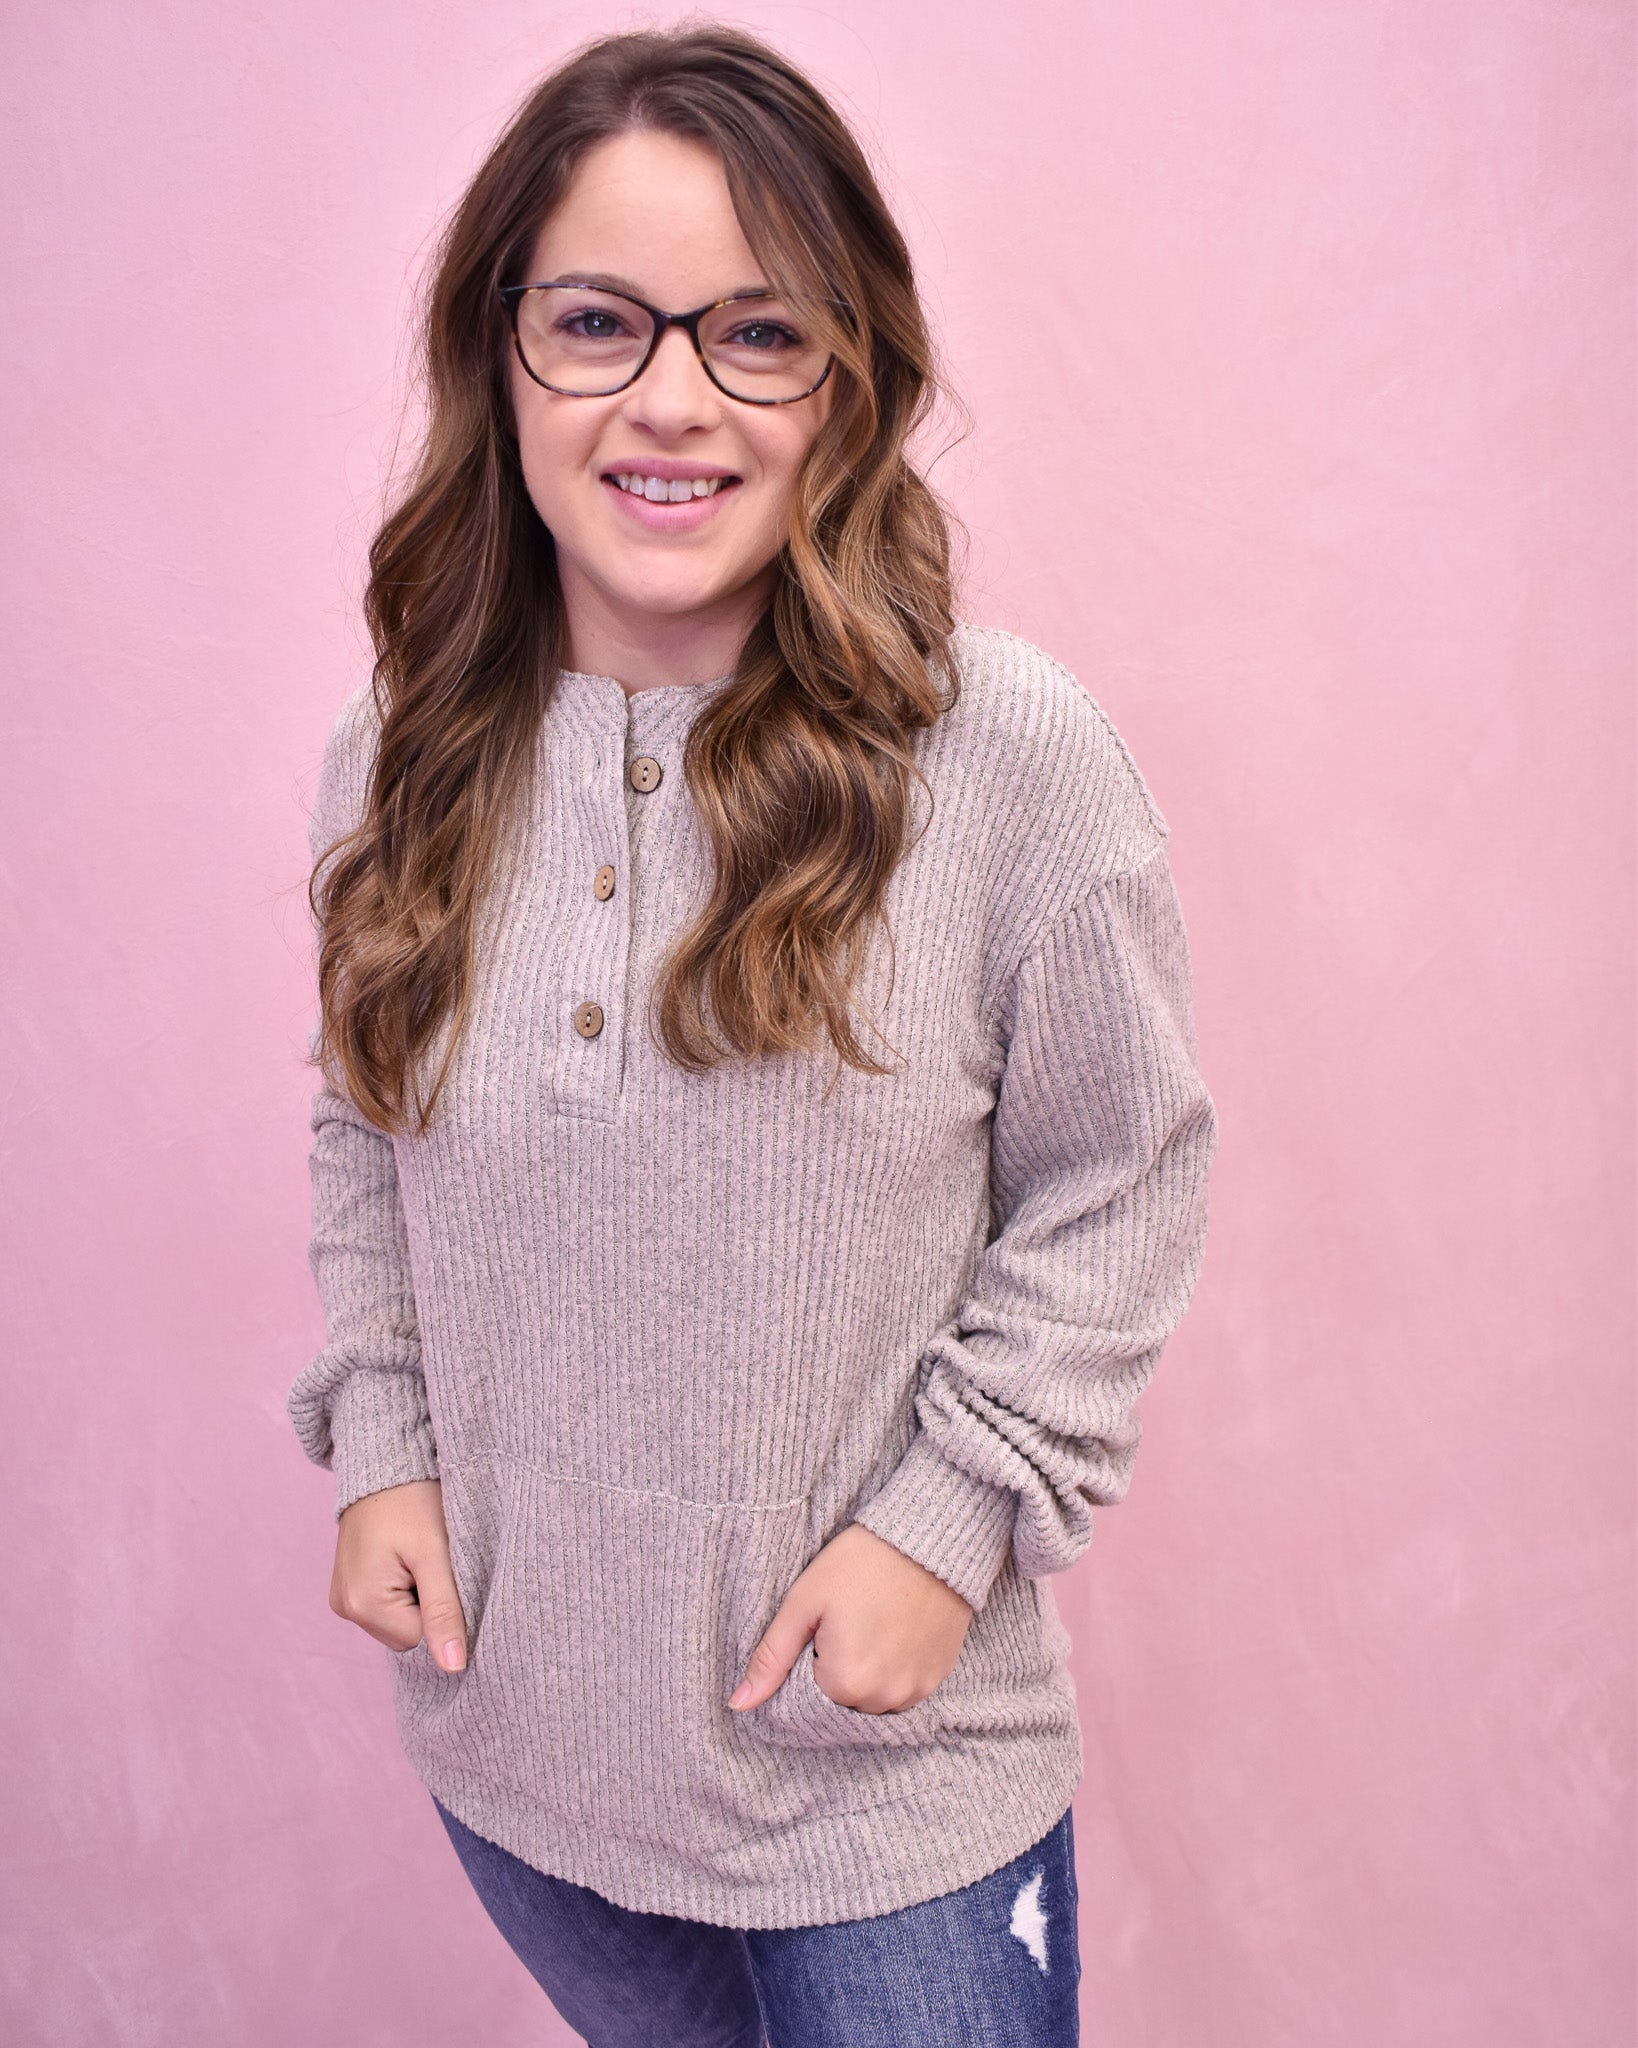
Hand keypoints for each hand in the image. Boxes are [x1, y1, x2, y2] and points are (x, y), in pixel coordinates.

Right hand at [330, 1478, 467, 1672]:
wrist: (385, 1459)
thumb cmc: (412, 1499)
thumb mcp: (436, 1554)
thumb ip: (444, 1611)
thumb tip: (454, 1667)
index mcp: (362, 1605)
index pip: (422, 1639)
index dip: (445, 1609)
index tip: (446, 1569)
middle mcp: (346, 1608)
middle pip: (410, 1633)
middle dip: (430, 1602)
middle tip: (433, 1558)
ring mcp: (345, 1597)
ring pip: (402, 1619)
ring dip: (419, 1593)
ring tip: (420, 1553)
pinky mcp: (351, 1584)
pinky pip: (389, 1603)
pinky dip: (407, 1586)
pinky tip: (409, 1555)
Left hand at [728, 1524, 972, 1713]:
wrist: (927, 1538)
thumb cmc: (860, 1563)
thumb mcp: (804, 1602)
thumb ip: (771, 1658)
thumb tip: (738, 1704)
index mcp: (845, 1683)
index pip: (811, 1690)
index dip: (815, 1653)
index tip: (829, 1621)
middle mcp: (883, 1698)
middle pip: (844, 1698)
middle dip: (841, 1667)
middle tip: (852, 1617)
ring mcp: (916, 1691)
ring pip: (874, 1698)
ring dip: (869, 1671)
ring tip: (875, 1622)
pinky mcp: (938, 1678)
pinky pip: (905, 1690)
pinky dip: (896, 1668)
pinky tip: (897, 1630)